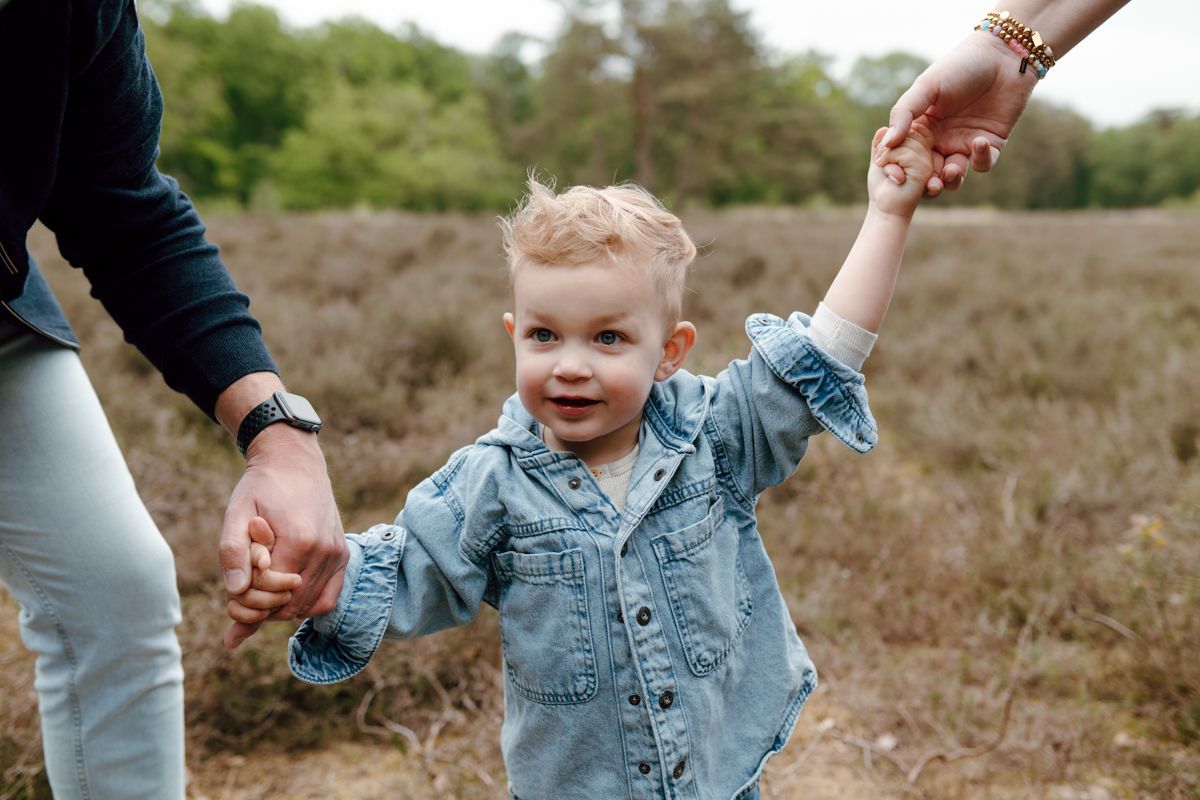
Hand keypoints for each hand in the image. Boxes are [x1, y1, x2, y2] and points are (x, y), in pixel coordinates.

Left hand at [220, 424, 346, 648]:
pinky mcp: (343, 555)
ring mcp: (337, 554)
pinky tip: (288, 594)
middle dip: (262, 605)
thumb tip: (235, 590)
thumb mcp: (237, 513)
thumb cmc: (262, 488)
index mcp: (298, 540)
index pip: (268, 592)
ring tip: (264, 589)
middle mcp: (324, 550)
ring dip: (283, 607)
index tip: (237, 580)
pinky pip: (328, 597)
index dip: (246, 594)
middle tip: (246, 589)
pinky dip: (307, 604)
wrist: (295, 463)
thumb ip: (232, 552)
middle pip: (289, 604)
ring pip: (308, 605)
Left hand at [868, 124, 933, 218]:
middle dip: (890, 146)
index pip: (910, 128)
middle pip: (909, 131)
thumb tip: (883, 129)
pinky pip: (906, 153)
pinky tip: (893, 177)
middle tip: (885, 165)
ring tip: (890, 173)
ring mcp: (929, 160)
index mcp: (921, 148)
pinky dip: (891, 162)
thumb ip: (882, 144)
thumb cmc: (883, 187)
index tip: (885, 156)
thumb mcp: (880, 160)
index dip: (894, 137)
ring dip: (889, 156)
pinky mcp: (925, 170)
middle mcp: (929, 153)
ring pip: (907, 139)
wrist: (886, 212)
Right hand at [878, 32, 1035, 196]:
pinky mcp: (992, 144)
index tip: (899, 175)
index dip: (902, 170)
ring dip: (951, 180)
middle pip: (929, 174)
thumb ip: (904, 113)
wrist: (1003, 54)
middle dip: (927, 184)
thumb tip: (886, 143)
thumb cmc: (961, 65)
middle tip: (927, 186)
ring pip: (954, 176)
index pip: (907, 158)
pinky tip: (978, 142)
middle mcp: (942, 139)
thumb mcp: (927, 86)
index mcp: (922, 128)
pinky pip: (983, 164)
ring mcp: (965, 143)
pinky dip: (980, 159)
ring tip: (950, 171)